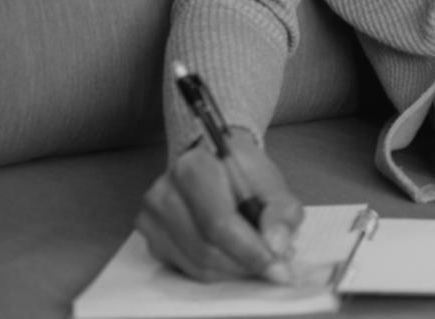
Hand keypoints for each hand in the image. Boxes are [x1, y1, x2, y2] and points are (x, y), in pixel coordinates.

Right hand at [137, 129, 303, 283]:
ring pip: (198, 264)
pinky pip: (188, 269)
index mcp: (194, 167)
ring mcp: (152, 220)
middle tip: (276, 264)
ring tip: (260, 256)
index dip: (249, 250)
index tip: (277, 265)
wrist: (215, 164)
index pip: (218, 222)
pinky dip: (219, 271)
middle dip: (246, 263)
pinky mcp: (153, 241)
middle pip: (206, 248)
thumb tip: (276, 246)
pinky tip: (236, 256)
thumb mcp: (272, 183)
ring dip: (235, 269)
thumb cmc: (244, 173)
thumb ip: (281, 212)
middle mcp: (164, 193)